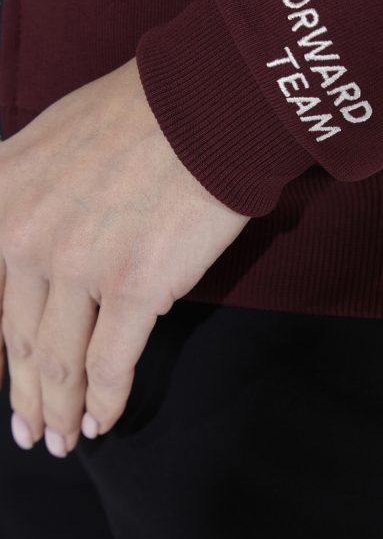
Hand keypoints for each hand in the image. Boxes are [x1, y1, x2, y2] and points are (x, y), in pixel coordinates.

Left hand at [0, 58, 249, 455]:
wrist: (206, 100)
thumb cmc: (141, 110)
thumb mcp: (50, 138)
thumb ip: (22, 192)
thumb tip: (21, 241)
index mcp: (0, 199)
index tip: (0, 376)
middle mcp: (26, 238)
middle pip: (17, 337)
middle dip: (23, 392)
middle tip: (28, 427)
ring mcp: (79, 266)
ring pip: (58, 360)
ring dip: (59, 408)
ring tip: (61, 438)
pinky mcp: (135, 286)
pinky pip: (112, 363)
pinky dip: (105, 401)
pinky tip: (102, 422)